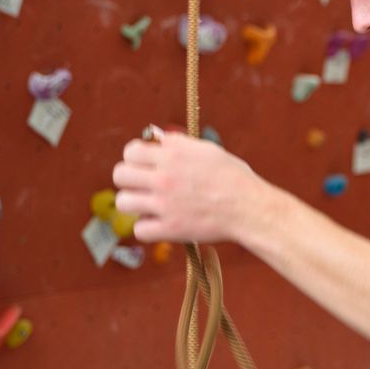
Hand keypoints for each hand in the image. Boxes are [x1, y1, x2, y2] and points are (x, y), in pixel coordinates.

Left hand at [112, 132, 256, 242]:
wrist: (250, 208)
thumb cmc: (234, 178)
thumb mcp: (208, 151)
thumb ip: (179, 144)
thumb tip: (157, 138)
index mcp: (174, 154)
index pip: (131, 151)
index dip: (136, 158)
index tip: (146, 165)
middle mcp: (164, 177)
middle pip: (119, 175)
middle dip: (130, 179)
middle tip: (145, 185)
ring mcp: (164, 204)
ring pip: (123, 202)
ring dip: (135, 204)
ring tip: (150, 205)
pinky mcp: (169, 228)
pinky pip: (139, 229)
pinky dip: (148, 228)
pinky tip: (161, 223)